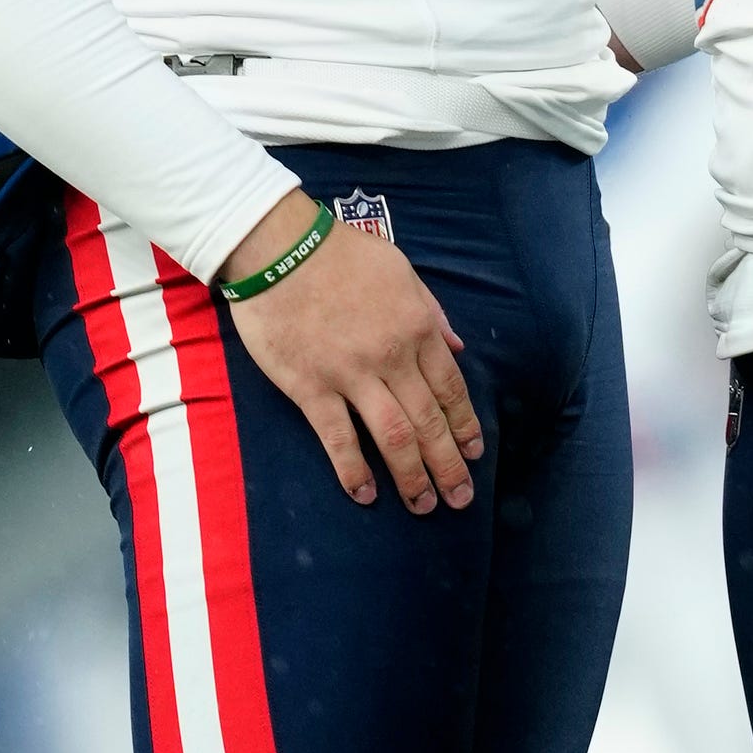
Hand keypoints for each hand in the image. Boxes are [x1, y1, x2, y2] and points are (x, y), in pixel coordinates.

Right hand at [220, 191, 483, 512]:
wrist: (278, 246)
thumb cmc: (339, 252)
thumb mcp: (401, 270)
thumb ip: (431, 310)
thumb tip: (459, 345)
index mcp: (417, 327)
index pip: (451, 389)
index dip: (465, 426)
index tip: (474, 453)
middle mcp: (391, 356)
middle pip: (429, 421)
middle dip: (449, 465)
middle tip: (461, 498)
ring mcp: (350, 374)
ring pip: (393, 437)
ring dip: (412, 477)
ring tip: (424, 506)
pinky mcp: (309, 386)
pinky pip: (338, 437)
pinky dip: (353, 470)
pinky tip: (365, 495)